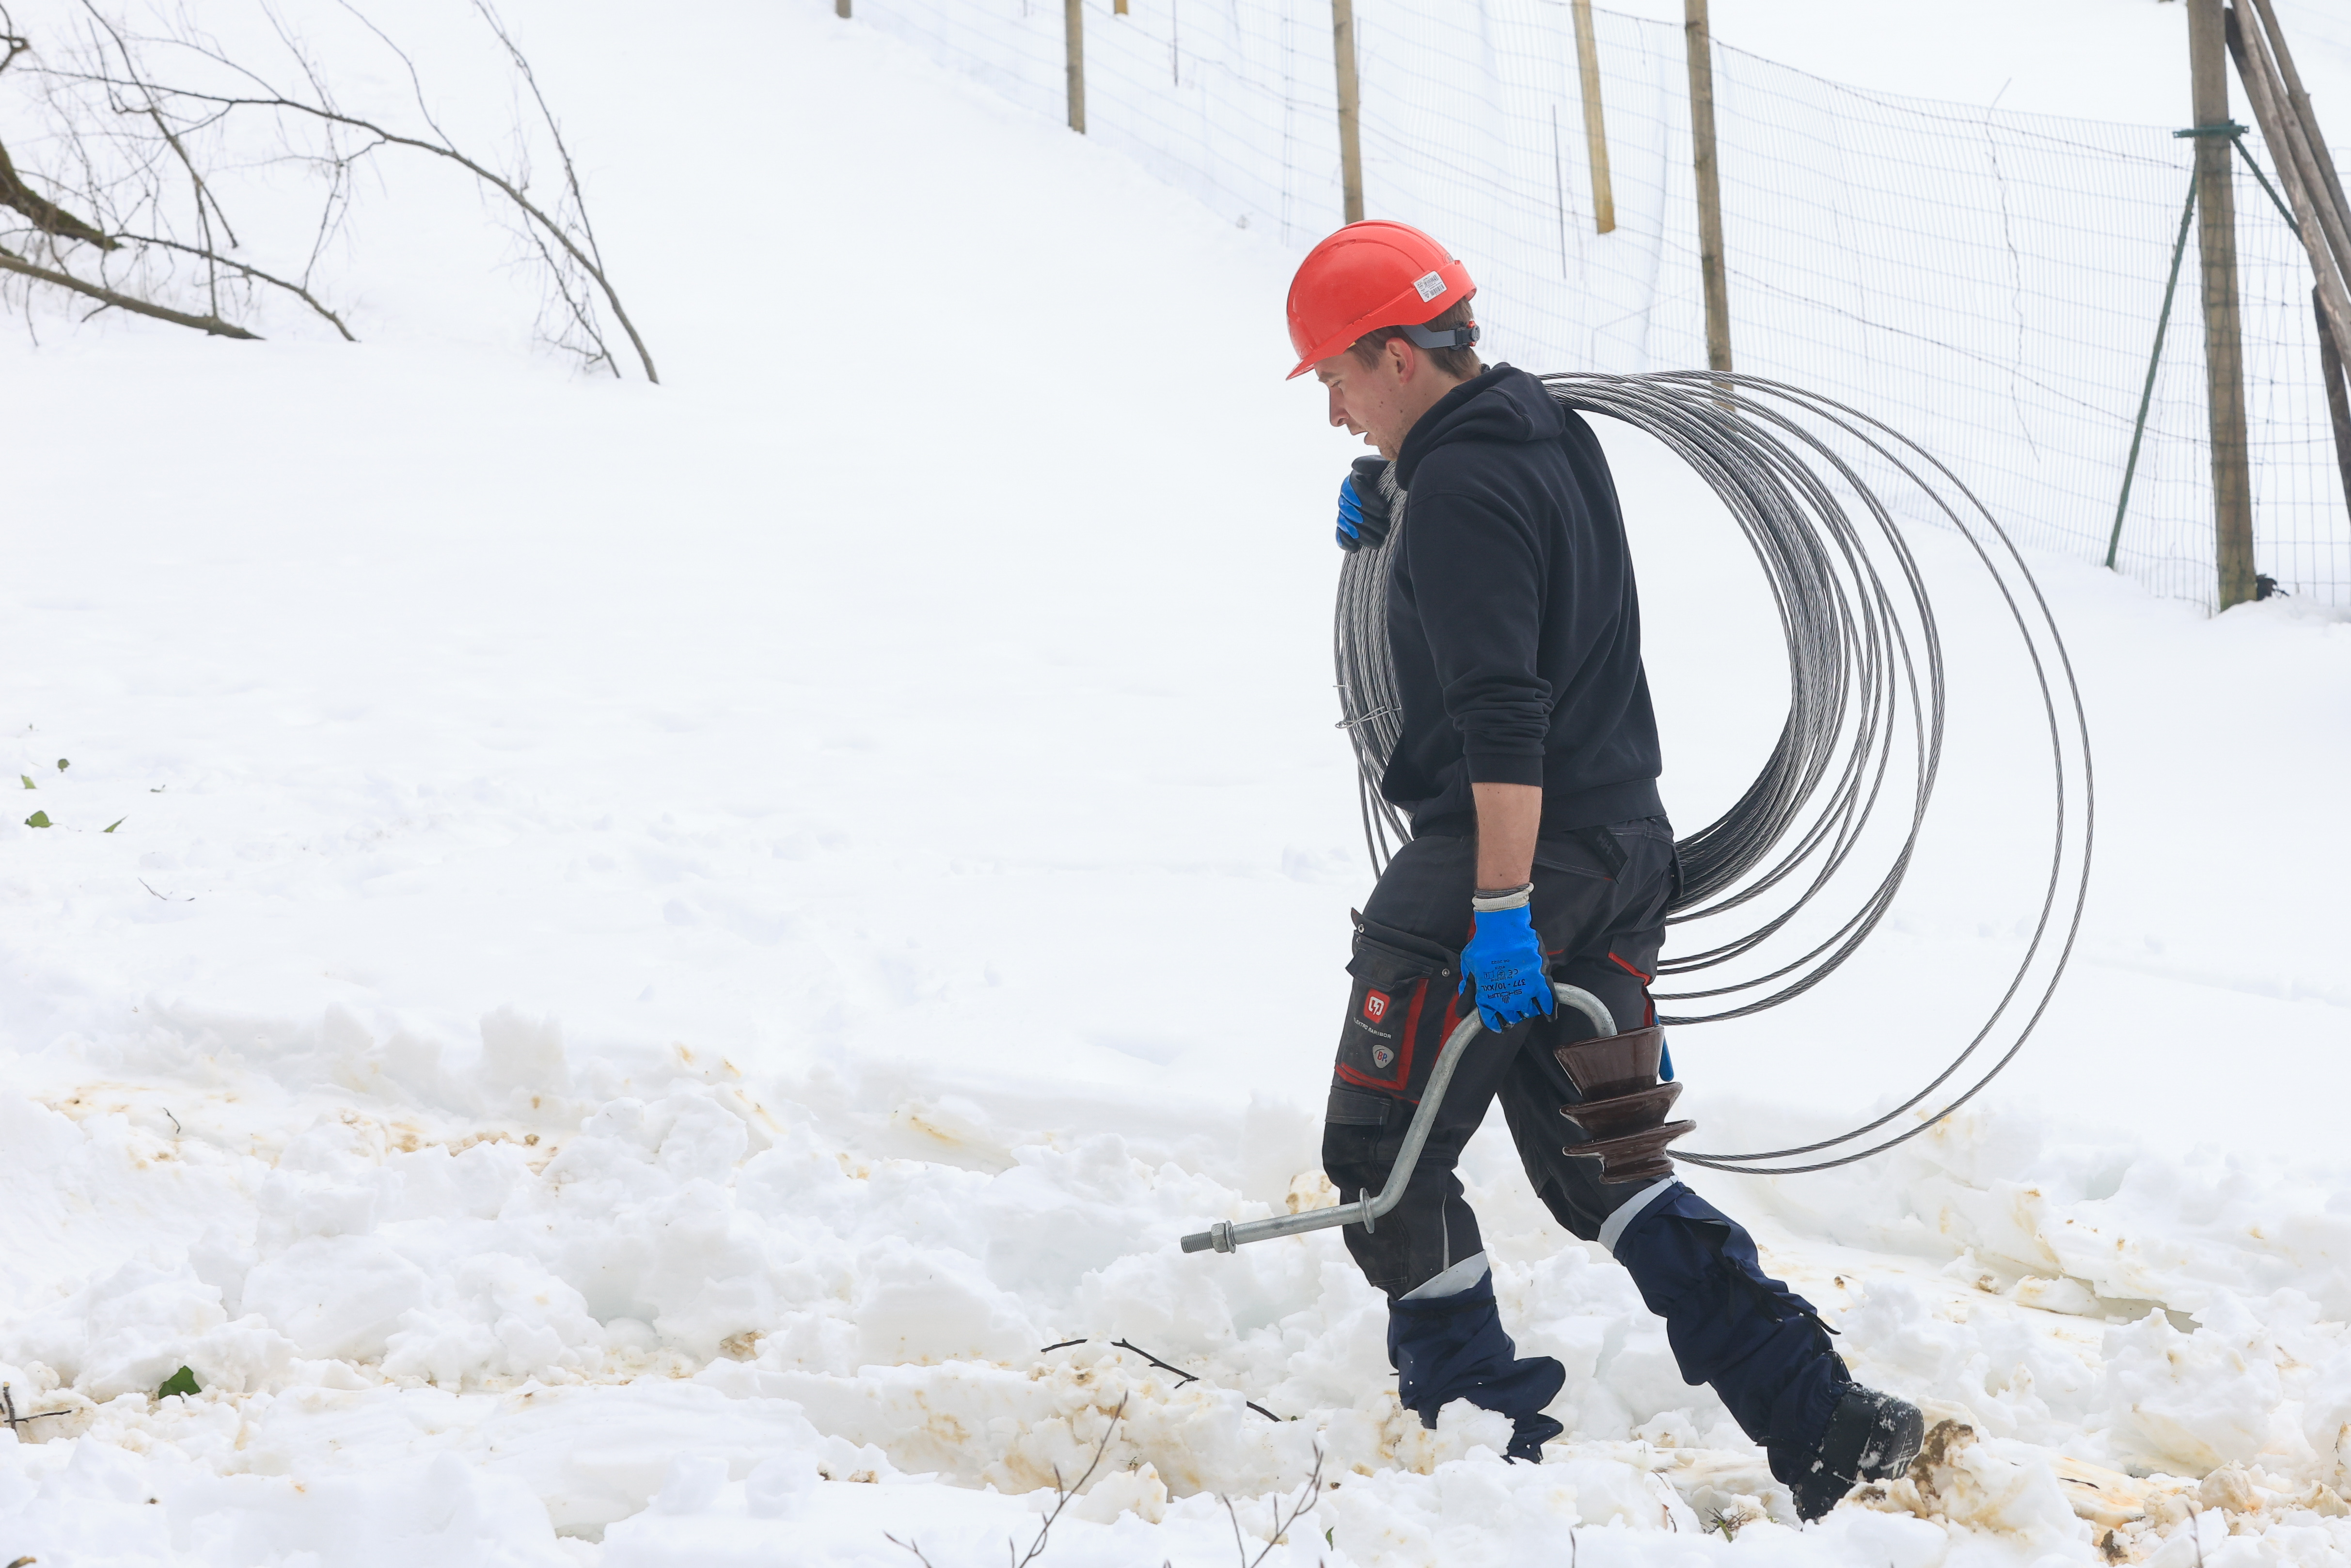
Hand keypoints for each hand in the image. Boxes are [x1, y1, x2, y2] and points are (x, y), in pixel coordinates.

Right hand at [1335, 456, 1391, 551]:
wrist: (1395, 493)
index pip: (1353, 489)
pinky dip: (1346, 542)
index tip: (1383, 510)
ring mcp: (1345, 511)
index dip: (1366, 500)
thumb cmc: (1392, 478)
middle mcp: (1346, 495)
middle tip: (1385, 527)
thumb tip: (1355, 465)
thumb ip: (1372, 464)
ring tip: (1378, 541)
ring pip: (1346, 523)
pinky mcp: (1346, 526)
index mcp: (1355, 479)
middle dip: (1367, 521)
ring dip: (1361, 534)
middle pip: (1349, 509)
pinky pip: (1340, 534)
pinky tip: (1355, 548)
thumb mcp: (1385, 467)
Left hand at [1458, 904, 1555, 1031]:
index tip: (1498, 1021)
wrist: (1501, 925)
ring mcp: (1525, 989)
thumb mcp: (1468, 967)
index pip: (1491, 1021)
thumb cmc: (1483, 944)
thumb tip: (1461, 1012)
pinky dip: (1549, 1009)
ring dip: (1527, 1009)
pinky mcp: (1540, 979)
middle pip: (1512, 1017)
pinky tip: (1549, 1015)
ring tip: (1525, 1002)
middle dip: (1511, 1014)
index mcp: (1487, 996)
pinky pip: (1548, 1001)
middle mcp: (1506, 997)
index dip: (1495, 1022)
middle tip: (1512, 1004)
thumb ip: (1468, 991)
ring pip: (1529, 1011)